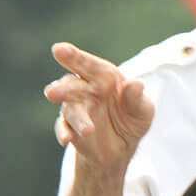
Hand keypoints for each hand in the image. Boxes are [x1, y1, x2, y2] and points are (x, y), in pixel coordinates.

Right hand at [45, 42, 154, 167]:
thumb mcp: (143, 111)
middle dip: (62, 88)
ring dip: (77, 118)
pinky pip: (64, 128)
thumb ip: (137, 98)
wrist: (123, 146)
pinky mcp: (71, 127)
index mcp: (103, 77)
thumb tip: (136, 84)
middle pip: (71, 85)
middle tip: (51, 93)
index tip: (58, 49)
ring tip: (88, 130)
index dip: (74, 57)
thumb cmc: (133, 119)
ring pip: (70, 109)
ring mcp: (76, 108)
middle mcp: (85, 89)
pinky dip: (64, 132)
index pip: (88, 65)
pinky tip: (66, 139)